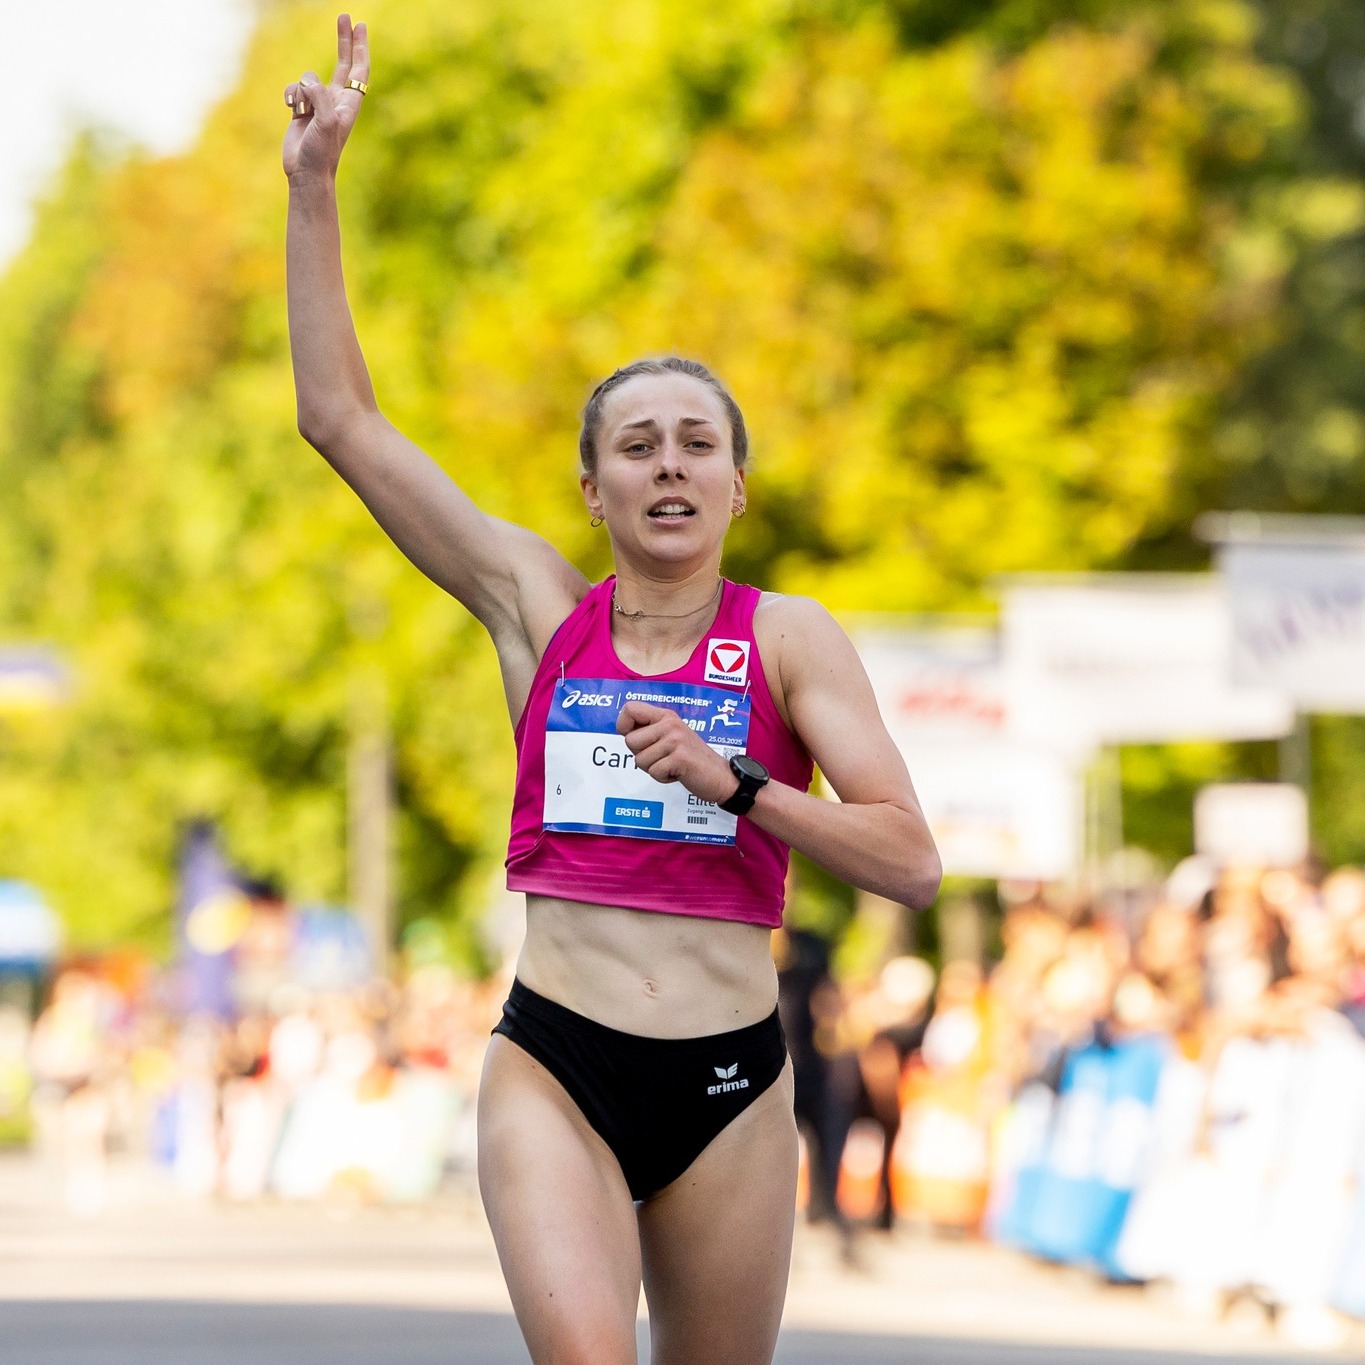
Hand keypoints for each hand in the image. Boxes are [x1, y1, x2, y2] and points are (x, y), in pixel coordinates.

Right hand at [282, 14, 369, 179]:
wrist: (306, 173)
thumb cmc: (322, 152)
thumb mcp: (326, 122)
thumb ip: (320, 96)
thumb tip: (309, 82)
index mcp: (349, 104)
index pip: (358, 70)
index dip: (360, 47)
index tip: (360, 26)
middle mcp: (336, 101)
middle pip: (343, 63)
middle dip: (344, 41)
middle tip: (345, 17)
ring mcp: (319, 104)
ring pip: (307, 78)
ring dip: (301, 89)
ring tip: (301, 111)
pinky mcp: (302, 109)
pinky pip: (294, 89)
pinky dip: (290, 95)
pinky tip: (291, 110)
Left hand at [616, 702, 736, 803]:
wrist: (720, 776)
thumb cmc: (691, 759)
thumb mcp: (671, 736)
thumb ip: (650, 731)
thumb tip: (624, 731)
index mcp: (665, 716)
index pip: (630, 708)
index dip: (623, 725)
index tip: (636, 738)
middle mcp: (670, 724)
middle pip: (630, 740)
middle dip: (641, 756)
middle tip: (662, 757)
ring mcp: (675, 740)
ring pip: (640, 760)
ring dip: (653, 769)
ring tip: (672, 764)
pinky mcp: (680, 757)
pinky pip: (653, 772)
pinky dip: (663, 778)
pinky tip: (678, 772)